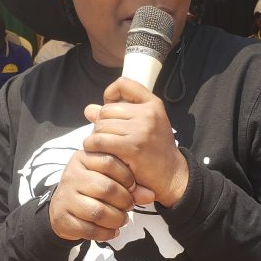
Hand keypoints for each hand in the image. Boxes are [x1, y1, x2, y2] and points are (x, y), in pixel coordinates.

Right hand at [48, 150, 153, 240]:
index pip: (109, 162)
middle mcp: (71, 175)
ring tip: (122, 220)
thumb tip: (150, 195)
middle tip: (129, 206)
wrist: (62, 207)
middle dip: (124, 201)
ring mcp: (65, 197)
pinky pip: (89, 229)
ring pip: (98, 211)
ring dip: (116, 219)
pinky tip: (112, 232)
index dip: (126, 176)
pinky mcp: (62, 218)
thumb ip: (130, 184)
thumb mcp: (108, 179)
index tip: (133, 186)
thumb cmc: (91, 189)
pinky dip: (106, 233)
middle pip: (106, 188)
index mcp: (83, 159)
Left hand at [82, 77, 187, 207]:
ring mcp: (141, 130)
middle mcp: (148, 113)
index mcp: (153, 104)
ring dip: (95, 137)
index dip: (110, 94)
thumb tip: (89, 109)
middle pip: (106, 110)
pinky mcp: (132, 147)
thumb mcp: (143, 126)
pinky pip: (99, 141)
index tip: (110, 108)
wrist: (172, 175)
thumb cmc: (155, 150)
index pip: (123, 84)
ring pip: (100, 125)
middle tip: (106, 137)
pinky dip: (92, 147)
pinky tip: (97, 153)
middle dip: (101, 124)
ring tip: (102, 147)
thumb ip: (118, 115)